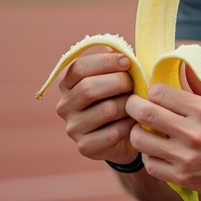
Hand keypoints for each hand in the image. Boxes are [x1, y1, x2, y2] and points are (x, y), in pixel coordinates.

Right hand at [55, 45, 136, 165]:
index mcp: (68, 83)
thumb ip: (117, 62)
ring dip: (128, 105)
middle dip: (119, 82)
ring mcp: (73, 128)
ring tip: (136, 104)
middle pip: (89, 88)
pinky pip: (114, 131)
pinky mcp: (85, 146)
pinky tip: (134, 122)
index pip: (79, 67)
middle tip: (134, 84)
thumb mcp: (117, 76)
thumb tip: (124, 53)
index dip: (106, 62)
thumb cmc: (122, 97)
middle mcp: (64, 105)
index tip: (127, 62)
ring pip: (106, 110)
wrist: (126, 135)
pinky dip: (129, 125)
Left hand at [125, 72, 200, 200]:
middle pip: (145, 113)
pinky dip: (149, 156)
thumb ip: (200, 84)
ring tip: (144, 130)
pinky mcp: (182, 177)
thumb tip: (179, 62)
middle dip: (133, 106)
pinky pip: (150, 165)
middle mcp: (194, 133)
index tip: (153, 94)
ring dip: (138, 133)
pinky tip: (157, 151)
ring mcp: (186, 157)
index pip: (160, 93)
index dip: (152, 91)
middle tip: (133, 105)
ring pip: (141, 140)